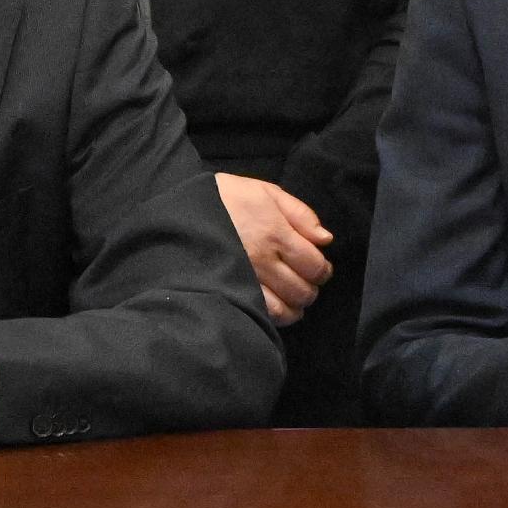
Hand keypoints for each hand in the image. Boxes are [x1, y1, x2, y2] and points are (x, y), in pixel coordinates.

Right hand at [214, 175, 334, 323]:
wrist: (182, 211)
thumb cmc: (226, 198)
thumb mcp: (265, 192)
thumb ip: (300, 213)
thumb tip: (326, 239)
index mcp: (275, 231)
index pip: (314, 264)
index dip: (322, 270)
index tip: (319, 267)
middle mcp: (263, 259)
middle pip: (303, 289)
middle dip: (310, 288)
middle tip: (304, 281)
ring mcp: (247, 279)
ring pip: (286, 307)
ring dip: (295, 305)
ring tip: (291, 295)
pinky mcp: (232, 291)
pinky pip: (264, 314)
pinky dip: (277, 316)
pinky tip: (276, 305)